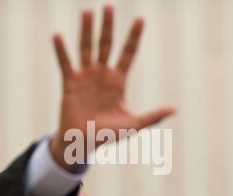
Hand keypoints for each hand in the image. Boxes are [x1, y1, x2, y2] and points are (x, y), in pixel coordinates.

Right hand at [51, 5, 174, 170]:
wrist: (83, 144)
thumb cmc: (108, 135)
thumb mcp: (132, 124)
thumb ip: (152, 116)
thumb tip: (175, 108)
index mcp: (118, 81)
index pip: (127, 53)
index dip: (134, 37)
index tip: (141, 19)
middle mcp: (102, 74)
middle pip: (106, 45)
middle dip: (108, 26)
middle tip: (109, 6)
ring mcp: (85, 77)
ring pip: (86, 48)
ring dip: (86, 31)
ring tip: (87, 11)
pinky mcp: (70, 83)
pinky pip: (65, 64)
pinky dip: (61, 51)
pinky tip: (57, 36)